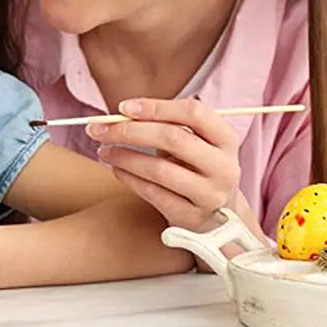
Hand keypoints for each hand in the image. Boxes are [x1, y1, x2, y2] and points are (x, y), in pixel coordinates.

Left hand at [89, 97, 241, 233]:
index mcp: (227, 140)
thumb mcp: (195, 145)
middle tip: (100, 129)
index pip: (194, 113)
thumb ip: (167, 125)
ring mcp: (210, 196)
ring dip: (125, 157)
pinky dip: (129, 179)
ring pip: (160, 169)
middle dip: (131, 131)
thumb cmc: (196, 170)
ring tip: (104, 151)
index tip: (123, 107)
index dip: (156, 107)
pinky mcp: (192, 218)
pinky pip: (153, 194)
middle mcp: (225, 168)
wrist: (217, 219)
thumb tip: (122, 114)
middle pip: (174, 138)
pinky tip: (117, 170)